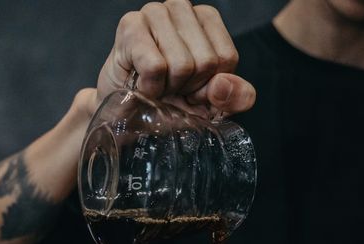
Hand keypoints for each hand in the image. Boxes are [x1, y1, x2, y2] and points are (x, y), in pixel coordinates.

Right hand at [95, 1, 255, 117]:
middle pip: (205, 61)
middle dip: (188, 87)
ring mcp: (154, 12)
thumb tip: (222, 85)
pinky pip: (156, 67)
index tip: (190, 87)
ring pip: (182, 65)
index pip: (226, 59)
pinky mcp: (130, 25)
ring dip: (167, 88)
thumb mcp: (212, 105)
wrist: (127, 113)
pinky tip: (140, 83)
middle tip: (169, 86)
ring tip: (156, 83)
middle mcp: (181, 8)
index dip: (209, 85)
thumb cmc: (170, 101)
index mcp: (207, 19)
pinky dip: (150, 87)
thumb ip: (236, 97)